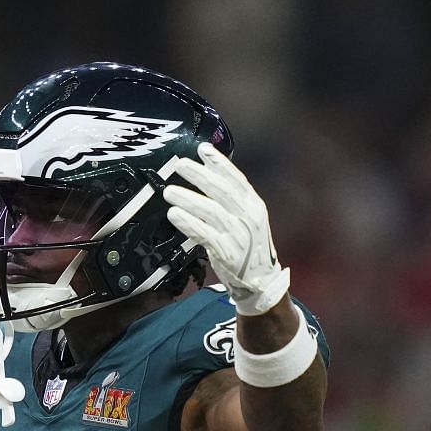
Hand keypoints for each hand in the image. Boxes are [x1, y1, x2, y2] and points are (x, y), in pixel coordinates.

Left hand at [162, 142, 289, 316]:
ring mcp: (238, 235)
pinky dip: (188, 223)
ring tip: (169, 191)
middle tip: (179, 165)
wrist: (260, 281)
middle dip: (199, 175)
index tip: (203, 149)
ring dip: (188, 199)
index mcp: (254, 205)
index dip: (220, 163)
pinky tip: (175, 214)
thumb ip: (231, 197)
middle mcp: (248, 217)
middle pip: (222, 191)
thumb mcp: (246, 218)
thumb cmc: (248, 246)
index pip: (237, 179)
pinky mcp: (226, 252)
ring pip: (211, 211)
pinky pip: (204, 234)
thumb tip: (209, 170)